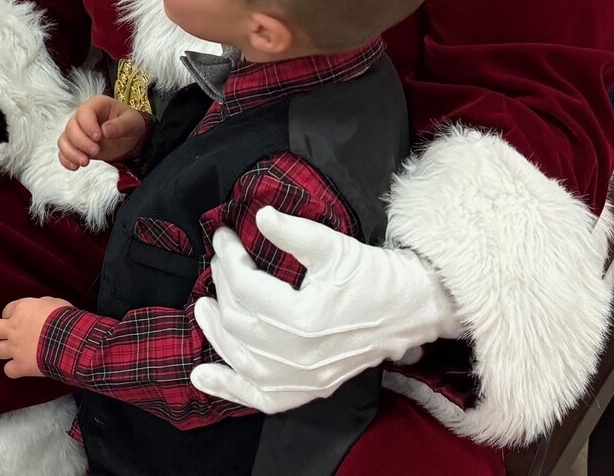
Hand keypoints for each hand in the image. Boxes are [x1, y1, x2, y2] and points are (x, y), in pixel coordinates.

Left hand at [0, 296, 70, 378]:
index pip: (7, 310)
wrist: (71, 341)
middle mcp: (13, 328)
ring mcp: (15, 348)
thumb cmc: (65, 319)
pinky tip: (22, 367)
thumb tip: (40, 309)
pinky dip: (14, 369)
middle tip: (10, 335)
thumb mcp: (54, 303)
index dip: (13, 315)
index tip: (22, 320)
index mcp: (22, 309)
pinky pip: (8, 370)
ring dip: (6, 351)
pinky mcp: (21, 366)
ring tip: (17, 352)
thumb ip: (41, 305)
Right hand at [58, 96, 149, 169]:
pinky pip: (64, 151)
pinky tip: (75, 167)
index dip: (87, 125)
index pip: (84, 112)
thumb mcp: (132, 122)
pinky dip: (66, 159)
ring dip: (71, 152)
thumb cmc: (130, 124)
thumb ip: (120, 125)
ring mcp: (78, 131)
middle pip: (71, 127)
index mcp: (96, 105)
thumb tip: (105, 130)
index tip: (98, 137)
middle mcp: (83, 116)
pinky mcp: (76, 145)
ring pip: (64, 139)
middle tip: (96, 151)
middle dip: (81, 142)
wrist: (129, 138)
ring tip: (85, 162)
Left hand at [187, 206, 462, 414]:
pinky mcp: (309, 389)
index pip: (246, 289)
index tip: (223, 238)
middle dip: (222, 288)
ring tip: (203, 308)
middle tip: (220, 263)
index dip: (228, 259)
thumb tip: (261, 216)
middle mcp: (301, 356)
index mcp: (305, 319)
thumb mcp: (335, 247)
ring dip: (216, 334)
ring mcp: (304, 379)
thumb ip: (294, 232)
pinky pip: (262, 398)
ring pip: (242, 360)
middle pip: (240, 322)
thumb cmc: (375, 276)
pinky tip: (202, 377)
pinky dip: (229, 388)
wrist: (411, 309)